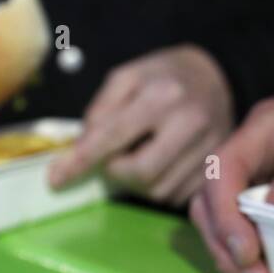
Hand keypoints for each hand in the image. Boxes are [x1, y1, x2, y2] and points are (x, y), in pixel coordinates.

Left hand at [48, 44, 233, 205]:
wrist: (218, 77)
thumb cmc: (165, 76)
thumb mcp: (128, 76)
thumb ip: (101, 110)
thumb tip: (82, 150)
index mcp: (163, 95)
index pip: (114, 136)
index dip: (81, 160)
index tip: (55, 179)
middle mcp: (190, 123)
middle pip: (140, 172)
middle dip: (116, 172)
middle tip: (114, 158)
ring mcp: (210, 148)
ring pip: (158, 191)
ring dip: (137, 183)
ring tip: (140, 157)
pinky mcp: (217, 168)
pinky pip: (177, 196)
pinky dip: (159, 187)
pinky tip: (160, 165)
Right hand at [189, 90, 273, 272]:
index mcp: (262, 128)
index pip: (222, 168)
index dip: (225, 213)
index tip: (247, 251)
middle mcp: (249, 155)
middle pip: (209, 200)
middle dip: (224, 243)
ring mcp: (255, 178)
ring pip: (219, 220)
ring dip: (232, 256)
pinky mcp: (267, 201)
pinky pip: (245, 229)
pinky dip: (250, 255)